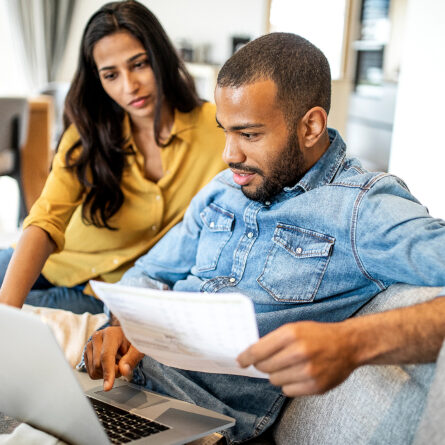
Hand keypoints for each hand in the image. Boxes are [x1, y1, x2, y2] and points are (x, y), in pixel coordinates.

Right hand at [84, 326, 143, 390]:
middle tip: (123, 364)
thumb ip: (132, 358)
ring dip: (106, 372)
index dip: (108, 372)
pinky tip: (109, 364)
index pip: (106, 356)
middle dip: (112, 371)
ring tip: (116, 362)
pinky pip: (91, 372)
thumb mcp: (137, 348)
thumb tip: (124, 370)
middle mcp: (97, 337)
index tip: (108, 387)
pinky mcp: (86, 353)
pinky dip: (101, 373)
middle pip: (98, 365)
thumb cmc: (132, 341)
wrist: (125, 336)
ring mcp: (90, 345)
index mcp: (110, 333)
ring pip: (93, 370)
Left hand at [237, 321, 356, 396]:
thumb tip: (252, 355)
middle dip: (263, 365)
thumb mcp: (295, 328)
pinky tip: (298, 375)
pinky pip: (288, 391)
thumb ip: (274, 340)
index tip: (241, 361)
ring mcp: (308, 371)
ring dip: (277, 374)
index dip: (246, 357)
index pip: (258, 350)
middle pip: (264, 367)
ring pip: (275, 380)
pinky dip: (289, 384)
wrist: (348, 345)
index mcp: (291, 333)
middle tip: (269, 361)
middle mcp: (299, 352)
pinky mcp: (315, 386)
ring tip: (290, 366)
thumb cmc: (318, 335)